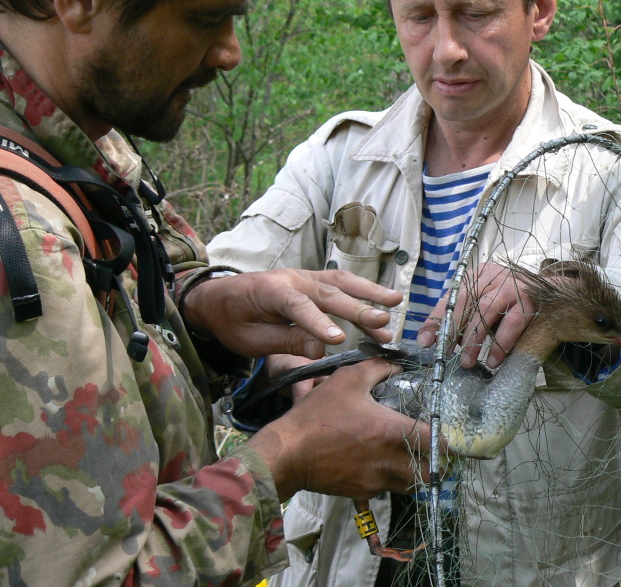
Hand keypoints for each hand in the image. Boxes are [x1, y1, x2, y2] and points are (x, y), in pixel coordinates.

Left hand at [182, 268, 401, 359]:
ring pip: (341, 281)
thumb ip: (286, 341)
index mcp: (270, 292)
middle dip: (358, 307)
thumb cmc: (232, 321)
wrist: (218, 297)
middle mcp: (292, 278)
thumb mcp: (250, 340)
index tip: (339, 341)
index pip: (299, 307)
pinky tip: (382, 299)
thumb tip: (322, 350)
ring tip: (396, 302)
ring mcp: (304, 275)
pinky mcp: (312, 279)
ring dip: (370, 291)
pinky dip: (362, 289)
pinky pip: (340, 282)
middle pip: (329, 292)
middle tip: (383, 322)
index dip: (319, 323)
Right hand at [247, 357, 432, 500]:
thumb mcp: (347, 380)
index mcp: (391, 432)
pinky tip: (379, 466)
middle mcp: (389, 461)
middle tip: (431, 451)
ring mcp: (375, 481)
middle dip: (434, 464)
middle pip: (429, 473)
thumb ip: (377, 368)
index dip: (443, 439)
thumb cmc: (318, 415)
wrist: (286, 453)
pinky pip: (385, 491)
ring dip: (414, 474)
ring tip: (408, 458)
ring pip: (409, 485)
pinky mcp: (360, 493)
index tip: (441, 433)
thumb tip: (396, 363)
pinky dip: (389, 482)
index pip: (435, 442)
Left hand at [418, 262, 536, 368]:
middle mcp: (493, 275)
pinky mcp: (529, 300)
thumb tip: (430, 339)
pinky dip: (500, 342)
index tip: (426, 341)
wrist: (556, 299)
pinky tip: (494, 359)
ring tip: (467, 362)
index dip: (437, 319)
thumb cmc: (512, 305)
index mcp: (478, 275)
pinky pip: (512, 323)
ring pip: (486, 311)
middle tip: (446, 354)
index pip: (452, 297)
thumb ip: (460, 318)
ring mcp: (512, 286)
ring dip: (474, 339)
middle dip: (453, 331)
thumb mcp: (483, 306)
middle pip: (466, 302)